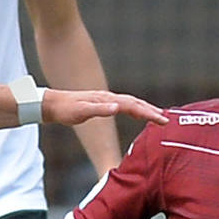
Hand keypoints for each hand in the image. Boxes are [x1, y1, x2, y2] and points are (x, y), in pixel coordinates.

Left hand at [42, 89, 166, 128]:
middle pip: (135, 103)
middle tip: (166, 120)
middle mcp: (109, 98)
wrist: (53, 104)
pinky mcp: (103, 103)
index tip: (162, 120)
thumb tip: (118, 108)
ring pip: (131, 103)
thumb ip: (100, 110)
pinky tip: (138, 113)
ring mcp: (107, 100)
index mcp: (108, 100)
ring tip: (158, 116)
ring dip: (145, 109)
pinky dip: (135, 109)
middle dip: (151, 111)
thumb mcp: (81, 112)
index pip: (133, 106)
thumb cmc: (66, 110)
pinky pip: (124, 105)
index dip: (148, 113)